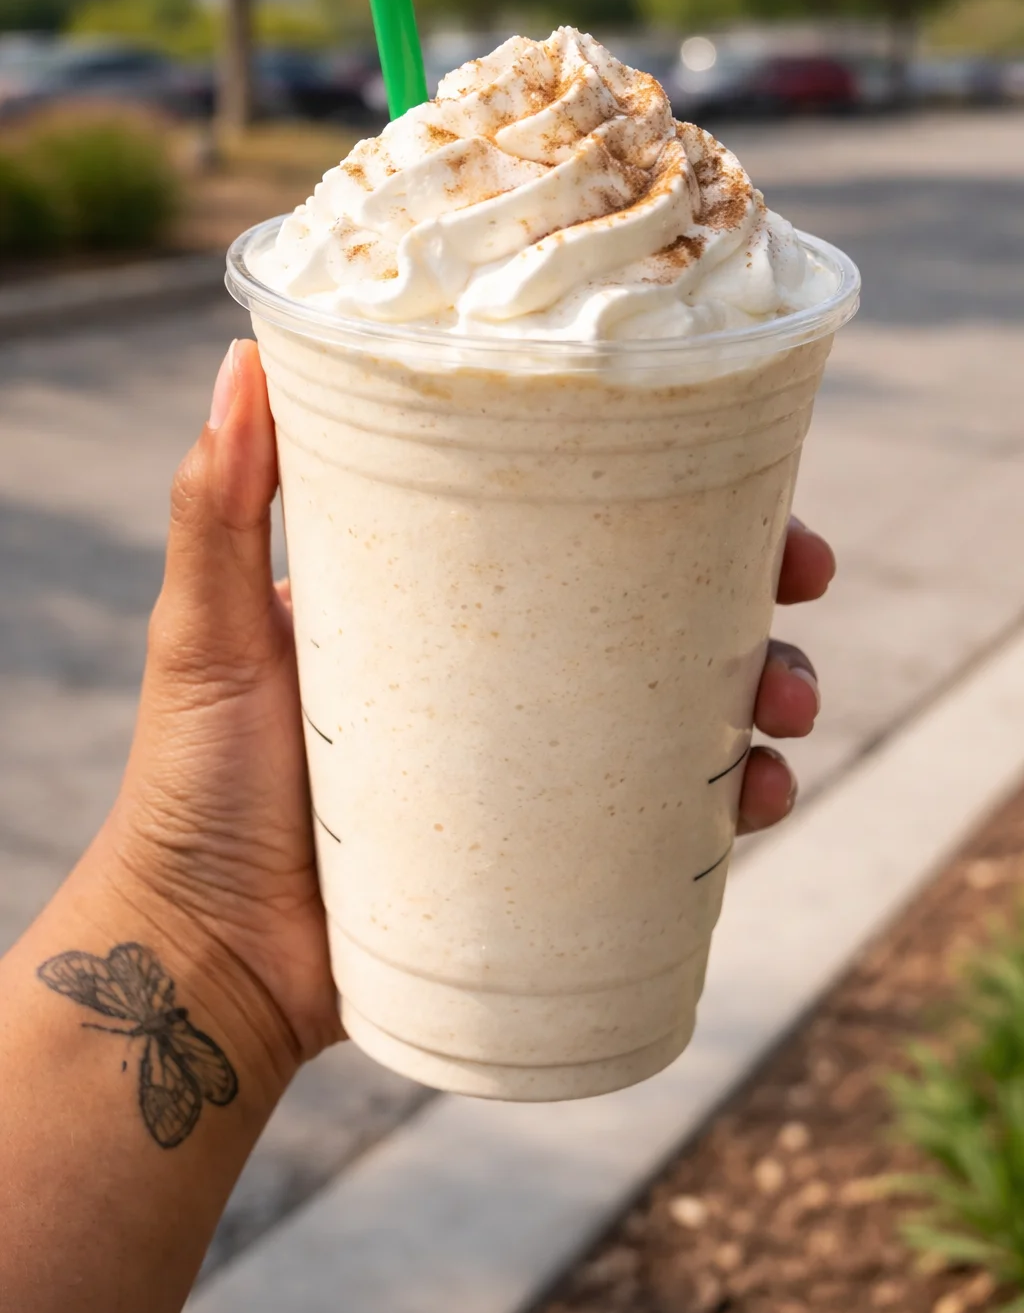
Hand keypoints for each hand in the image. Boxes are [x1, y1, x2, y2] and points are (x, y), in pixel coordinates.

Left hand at [97, 341, 831, 1079]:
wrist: (208, 963)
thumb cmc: (194, 786)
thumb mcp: (210, 634)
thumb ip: (220, 507)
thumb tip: (244, 348)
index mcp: (442, 603)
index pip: (572, 525)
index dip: (664, 494)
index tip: (739, 475)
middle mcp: (503, 675)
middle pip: (658, 610)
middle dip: (749, 591)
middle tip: (801, 582)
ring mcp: (537, 766)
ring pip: (684, 711)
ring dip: (765, 693)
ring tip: (788, 711)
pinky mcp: (555, 856)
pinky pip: (668, 819)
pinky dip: (728, 803)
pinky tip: (758, 800)